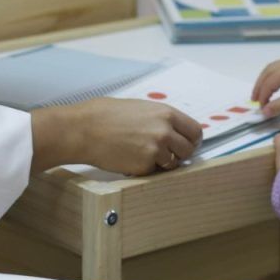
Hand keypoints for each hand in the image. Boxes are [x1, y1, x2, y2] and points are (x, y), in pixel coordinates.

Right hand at [31, 98, 202, 175]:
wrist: (83, 130)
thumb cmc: (105, 115)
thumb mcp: (139, 107)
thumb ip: (159, 118)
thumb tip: (172, 128)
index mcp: (166, 113)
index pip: (195, 131)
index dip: (191, 140)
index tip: (186, 144)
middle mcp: (165, 132)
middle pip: (188, 150)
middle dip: (179, 154)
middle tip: (166, 154)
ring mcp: (155, 150)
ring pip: (172, 164)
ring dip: (162, 163)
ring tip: (142, 155)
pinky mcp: (144, 167)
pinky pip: (153, 172)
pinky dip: (146, 169)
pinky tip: (130, 159)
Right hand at [252, 56, 279, 117]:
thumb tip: (264, 111)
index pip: (269, 82)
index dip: (263, 95)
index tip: (261, 108)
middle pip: (268, 72)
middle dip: (260, 86)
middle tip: (254, 100)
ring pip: (272, 69)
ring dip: (265, 81)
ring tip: (260, 94)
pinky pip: (279, 69)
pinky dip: (272, 78)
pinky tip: (273, 87)